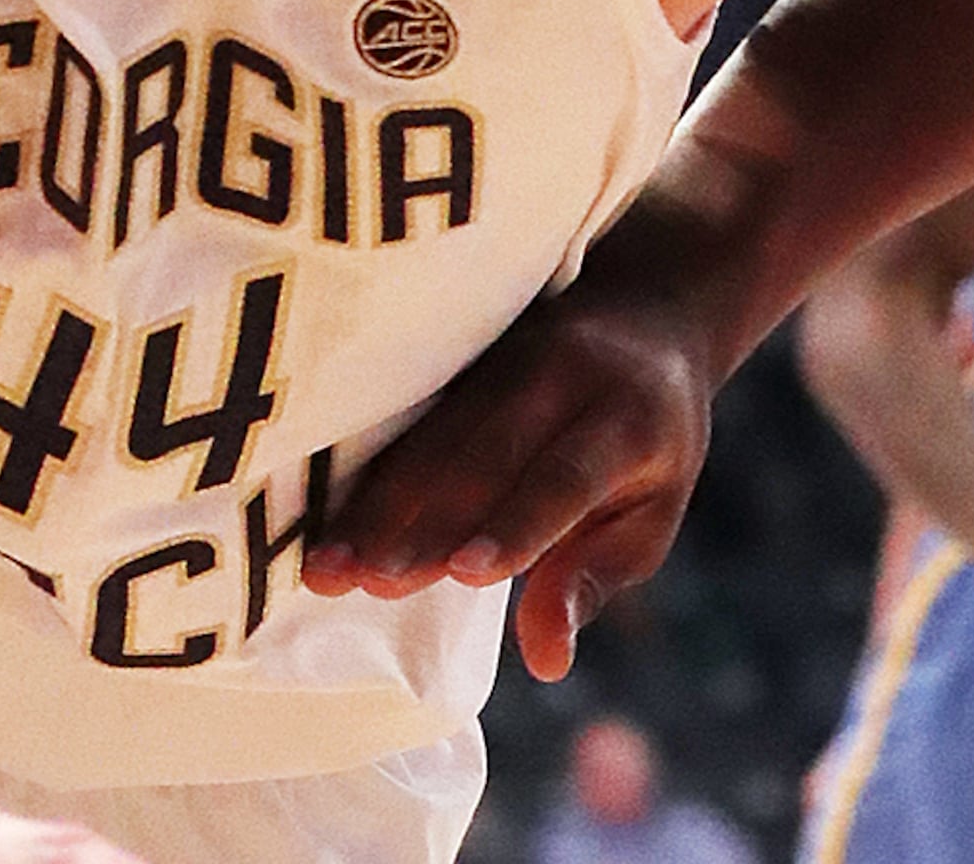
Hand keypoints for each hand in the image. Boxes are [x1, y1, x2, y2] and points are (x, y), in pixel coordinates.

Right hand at [299, 279, 714, 679]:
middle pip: (484, 455)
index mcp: (624, 420)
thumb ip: (592, 579)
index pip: (564, 475)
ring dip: (376, 506)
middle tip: (371, 583)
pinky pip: (404, 421)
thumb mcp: (653, 512)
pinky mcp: (458, 355)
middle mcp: (559, 378)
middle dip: (424, 522)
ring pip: (430, 437)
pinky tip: (320, 523)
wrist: (643, 310)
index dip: (517, 522)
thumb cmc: (649, 440)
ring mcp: (500, 357)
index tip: (465, 573)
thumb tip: (547, 663)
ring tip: (329, 568)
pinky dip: (362, 476)